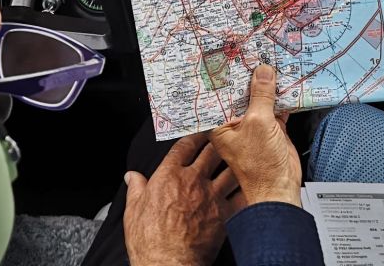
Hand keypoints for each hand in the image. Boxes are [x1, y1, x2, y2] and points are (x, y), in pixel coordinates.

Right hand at [123, 133, 240, 265]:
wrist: (168, 263)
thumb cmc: (149, 240)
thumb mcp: (133, 210)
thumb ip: (135, 188)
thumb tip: (131, 177)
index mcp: (169, 175)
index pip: (184, 145)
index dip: (194, 134)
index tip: (201, 130)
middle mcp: (192, 180)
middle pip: (211, 151)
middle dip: (220, 141)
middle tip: (226, 136)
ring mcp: (211, 196)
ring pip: (230, 169)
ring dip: (237, 162)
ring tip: (242, 156)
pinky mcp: (225, 214)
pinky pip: (241, 195)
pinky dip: (247, 188)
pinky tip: (251, 184)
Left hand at [210, 65, 301, 206]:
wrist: (281, 188)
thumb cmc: (259, 166)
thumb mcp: (258, 123)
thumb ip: (261, 96)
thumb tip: (263, 72)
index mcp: (221, 123)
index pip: (221, 92)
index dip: (227, 74)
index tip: (232, 54)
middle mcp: (234, 123)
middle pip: (241, 93)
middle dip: (250, 76)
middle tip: (255, 52)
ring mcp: (254, 125)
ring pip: (260, 99)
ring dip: (267, 85)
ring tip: (272, 61)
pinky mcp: (271, 129)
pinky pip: (275, 107)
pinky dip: (282, 97)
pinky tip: (287, 83)